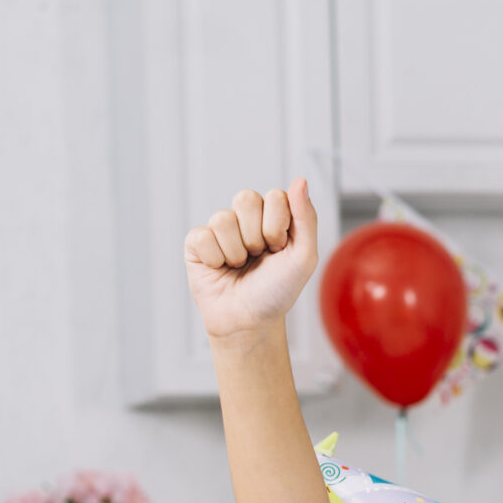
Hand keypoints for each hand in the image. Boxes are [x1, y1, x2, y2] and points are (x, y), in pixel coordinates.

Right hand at [184, 181, 320, 341]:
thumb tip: (300, 181)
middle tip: (259, 257)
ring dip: (236, 252)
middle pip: (246, 199)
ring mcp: (220, 229)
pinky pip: (202, 236)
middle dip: (257, 236)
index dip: (278, 226)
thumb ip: (306, 218)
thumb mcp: (303, 258)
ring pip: (223, 219)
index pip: (275, 196)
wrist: (249, 321)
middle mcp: (246, 218)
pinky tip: (219, 269)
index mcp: (273, 216)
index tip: (279, 249)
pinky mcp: (196, 242)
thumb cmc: (277, 291)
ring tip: (239, 266)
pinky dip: (214, 258)